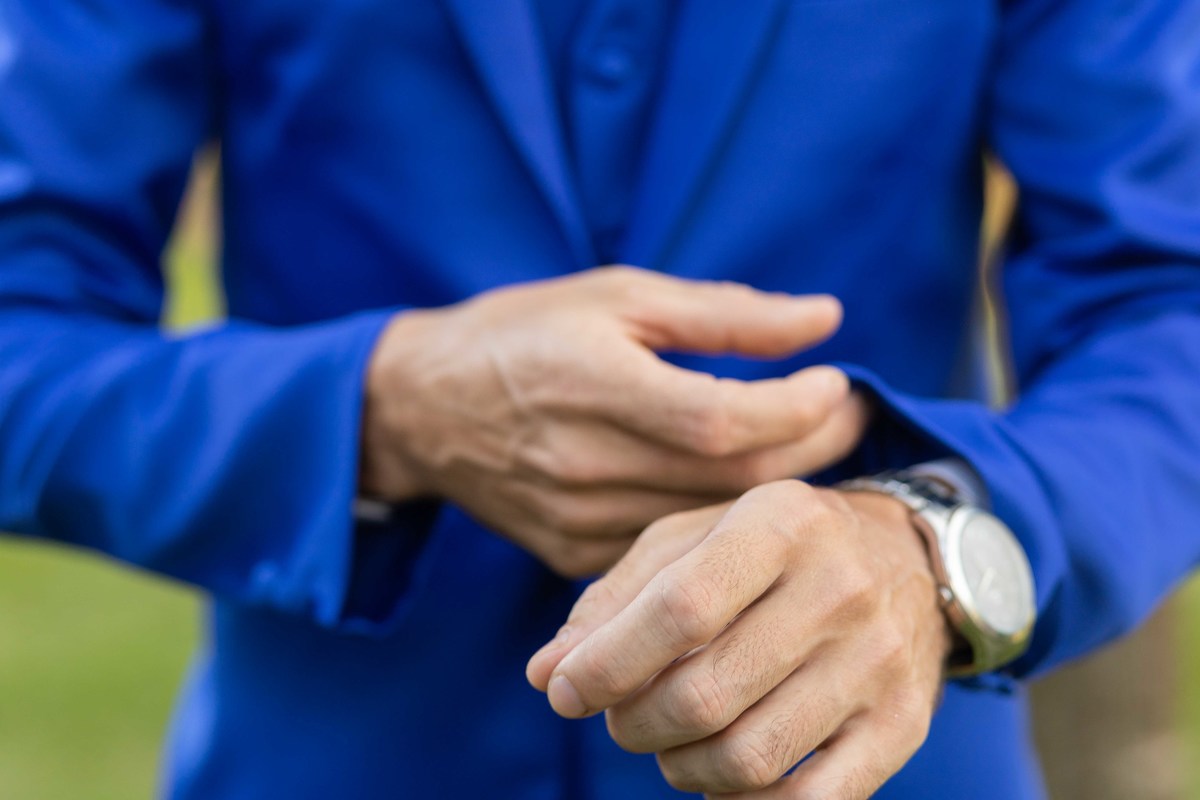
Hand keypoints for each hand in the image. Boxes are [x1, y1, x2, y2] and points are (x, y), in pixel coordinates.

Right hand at [361, 266, 870, 577]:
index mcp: (593, 382)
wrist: (425, 408)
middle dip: (809, 449)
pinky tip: (747, 494)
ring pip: (707, 524)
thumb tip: (825, 318)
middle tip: (851, 419)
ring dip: (775, 491)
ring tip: (814, 451)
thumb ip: (724, 313)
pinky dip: (720, 526)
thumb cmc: (526, 333)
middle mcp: (584, 460)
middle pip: (726, 478)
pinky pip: (670, 551)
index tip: (838, 383)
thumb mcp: (618, 296)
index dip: (797, 408)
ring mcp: (576, 518)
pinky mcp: (572, 554)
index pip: (720, 418)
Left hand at [527, 481, 949, 797]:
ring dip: (682, 767)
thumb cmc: (773, 547)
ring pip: (751, 757)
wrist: (908, 558)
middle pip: (706, 694)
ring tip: (670, 745)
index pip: (679, 608)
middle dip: (634, 724)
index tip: (564, 690)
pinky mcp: (903, 725)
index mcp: (781, 524)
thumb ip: (616, 599)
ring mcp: (878, 662)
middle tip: (620, 719)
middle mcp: (839, 589)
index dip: (607, 663)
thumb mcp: (695, 539)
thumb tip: (547, 674)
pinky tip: (721, 780)